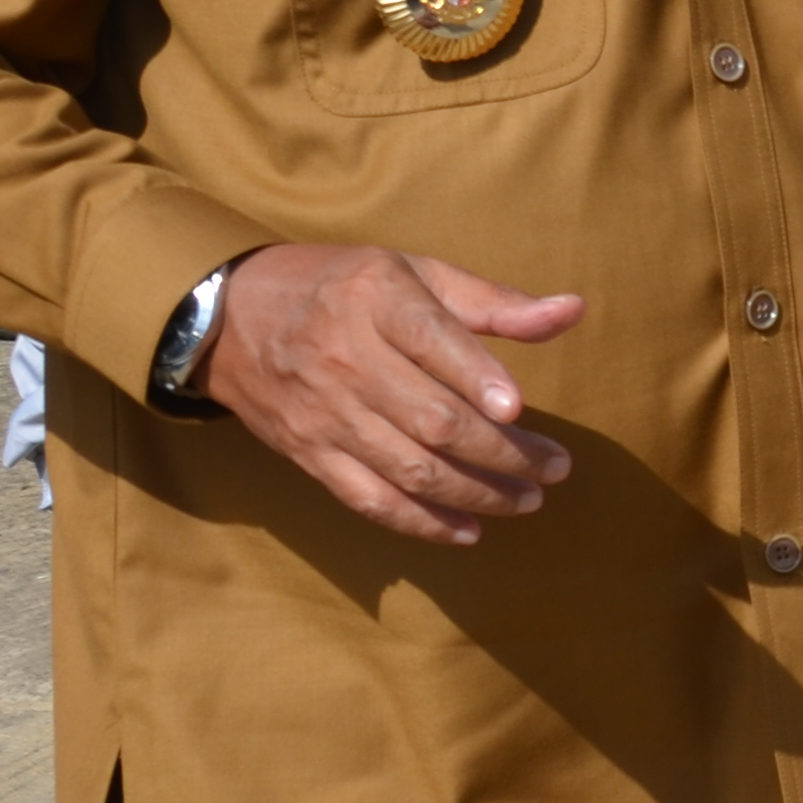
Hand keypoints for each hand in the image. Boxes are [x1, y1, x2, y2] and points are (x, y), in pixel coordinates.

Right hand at [200, 243, 588, 547]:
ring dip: (476, 493)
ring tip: (528, 499)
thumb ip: (493, 301)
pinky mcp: (310, 454)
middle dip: (503, 452)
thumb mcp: (414, 271)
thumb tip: (571, 311)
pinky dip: (422, 523)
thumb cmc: (344, 287)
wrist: (230, 317)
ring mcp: (327, 414)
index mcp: (377, 299)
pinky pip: (370, 500)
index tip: (518, 408)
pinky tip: (469, 530)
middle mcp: (348, 358)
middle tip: (555, 468)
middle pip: (432, 419)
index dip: (477, 377)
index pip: (432, 341)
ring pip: (409, 468)